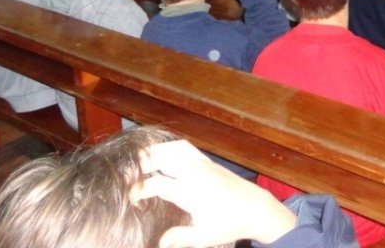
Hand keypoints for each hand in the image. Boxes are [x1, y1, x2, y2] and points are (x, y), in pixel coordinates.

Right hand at [130, 140, 296, 246]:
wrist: (255, 207)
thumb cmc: (229, 223)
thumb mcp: (204, 237)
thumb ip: (180, 238)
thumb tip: (159, 243)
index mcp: (189, 191)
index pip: (156, 184)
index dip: (138, 190)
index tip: (130, 198)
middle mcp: (194, 172)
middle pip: (162, 157)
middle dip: (143, 163)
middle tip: (129, 174)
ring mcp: (202, 164)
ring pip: (174, 147)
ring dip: (156, 151)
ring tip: (143, 162)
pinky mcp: (208, 161)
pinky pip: (185, 147)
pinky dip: (170, 147)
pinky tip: (164, 155)